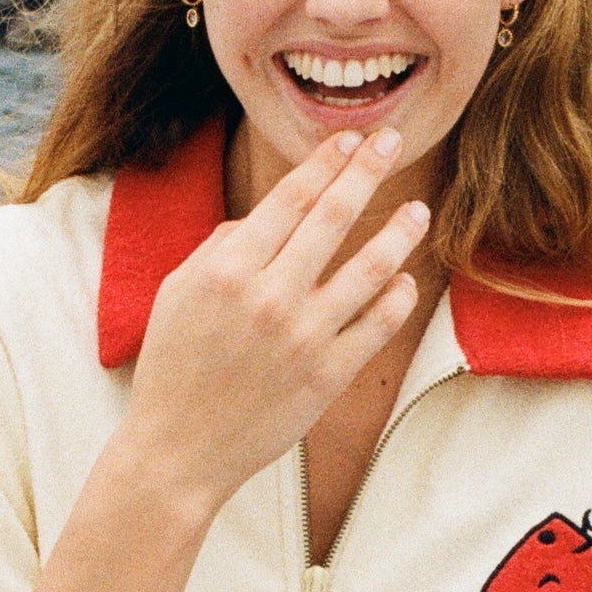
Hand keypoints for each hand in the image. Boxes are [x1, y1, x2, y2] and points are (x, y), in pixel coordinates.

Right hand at [123, 127, 425, 520]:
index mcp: (228, 269)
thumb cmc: (174, 367)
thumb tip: (266, 217)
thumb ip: (221, 247)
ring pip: (370, 269)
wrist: (178, 451)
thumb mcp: (177, 292)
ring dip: (399, 232)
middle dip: (367, 170)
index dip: (324, 163)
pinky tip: (404, 280)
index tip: (348, 140)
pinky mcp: (328, 375)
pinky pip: (377, 326)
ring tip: (418, 211)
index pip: (289, 199)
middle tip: (393, 140)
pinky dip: (397, 298)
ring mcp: (303, 337)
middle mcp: (270, 296)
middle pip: (334, 217)